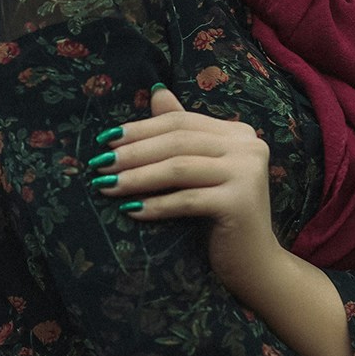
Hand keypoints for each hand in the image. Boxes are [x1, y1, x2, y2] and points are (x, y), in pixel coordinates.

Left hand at [89, 84, 281, 295]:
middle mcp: (249, 147)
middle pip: (177, 142)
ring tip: (106, 186)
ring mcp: (247, 173)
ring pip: (178, 168)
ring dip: (137, 177)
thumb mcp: (201, 170)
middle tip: (99, 164)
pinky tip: (130, 210)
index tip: (104, 141)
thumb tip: (156, 91)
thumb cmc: (222, 217)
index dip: (140, 129)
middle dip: (133, 152)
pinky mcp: (240, 203)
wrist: (255, 264)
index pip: (181, 122)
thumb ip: (183, 133)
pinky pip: (186, 200)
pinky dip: (155, 205)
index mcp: (239, 133)